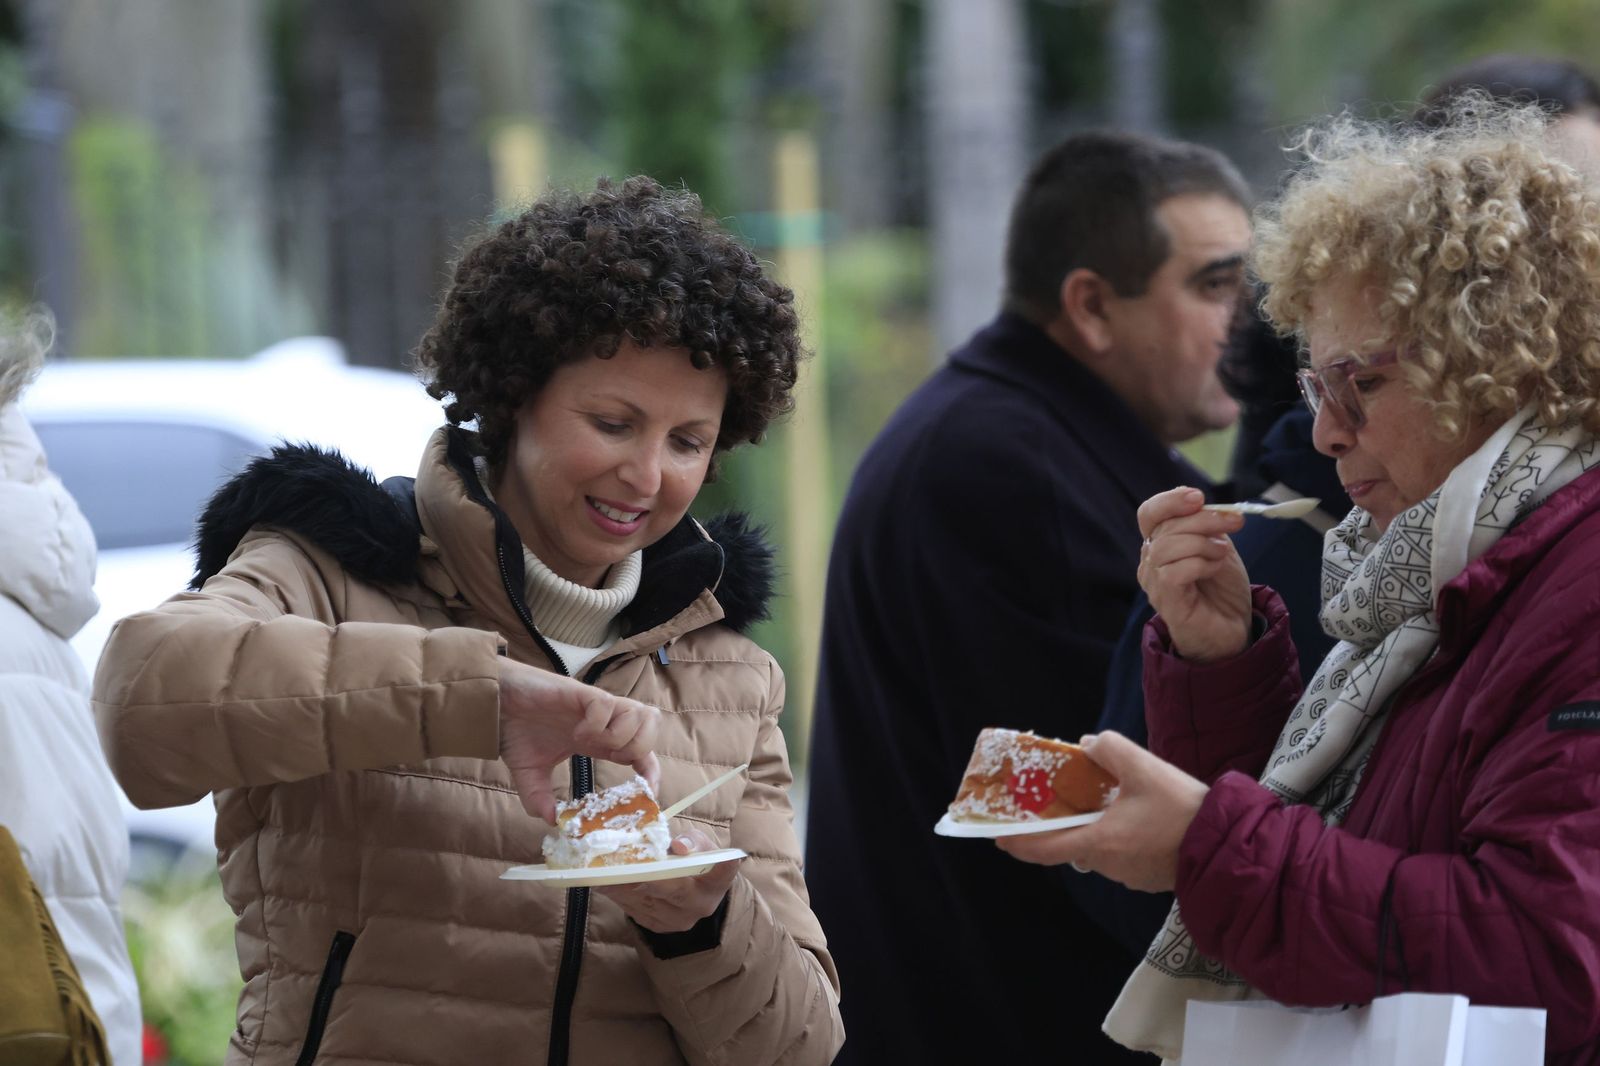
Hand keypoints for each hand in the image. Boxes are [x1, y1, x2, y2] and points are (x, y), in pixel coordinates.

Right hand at [498, 658, 660, 820]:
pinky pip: (607, 705)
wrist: (493, 704)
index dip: (651, 770)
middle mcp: (603, 721)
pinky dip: (597, 724)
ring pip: (638, 713)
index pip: (642, 751)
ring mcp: (594, 706)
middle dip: (640, 749)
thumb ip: (539, 798)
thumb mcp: (530, 774)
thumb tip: (551, 821)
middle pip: (651, 726)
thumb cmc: (516, 731)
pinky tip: (576, 733)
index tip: (649, 792)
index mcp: (599, 740)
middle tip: (611, 759)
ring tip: (591, 744)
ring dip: (621, 736)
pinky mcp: (580, 693)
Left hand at [596, 827, 741, 932]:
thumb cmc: (696, 861)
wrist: (693, 898)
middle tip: (613, 849)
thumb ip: (691, 841)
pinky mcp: (653, 926)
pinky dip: (613, 886)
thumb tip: (674, 844)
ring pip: (641, 896)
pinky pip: (628, 905)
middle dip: (638, 865)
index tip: (679, 845)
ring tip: (597, 857)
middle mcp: (698, 905)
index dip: (702, 856)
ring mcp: (674, 920)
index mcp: (716, 882)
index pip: (722, 870)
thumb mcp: (700, 845)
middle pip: (667, 885)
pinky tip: (600, 872)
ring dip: (617, 875)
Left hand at [996, 732, 1208, 892]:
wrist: (1228, 844)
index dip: (1018, 843)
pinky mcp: (1148, 877)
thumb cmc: (1183, 809)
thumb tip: (1086, 743)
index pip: (1044, 849)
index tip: (999, 837)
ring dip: (1095, 828)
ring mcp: (1129, 875)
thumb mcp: (1144, 767)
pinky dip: (1118, 837)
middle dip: (1063, 824)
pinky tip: (1133, 815)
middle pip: (1072, 844)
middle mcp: (1108, 864)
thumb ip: (1109, 748)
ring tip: (1103, 799)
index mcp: (1099, 842)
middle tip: (1058, 800)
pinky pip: (1122, 855)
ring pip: (1099, 848)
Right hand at [1137, 486, 1252, 662]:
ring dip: (1203, 544)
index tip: (1199, 498)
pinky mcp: (1165, 600)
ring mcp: (1154, 582)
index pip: (1150, 513)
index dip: (1170, 500)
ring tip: (1221, 554)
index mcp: (1161, 543)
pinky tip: (1213, 570)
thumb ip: (1205, 525)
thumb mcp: (1217, 546)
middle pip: (1165, 526)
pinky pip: (1174, 571)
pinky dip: (1200, 564)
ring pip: (1167, 546)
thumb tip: (1199, 500)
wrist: (1233, 629)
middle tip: (1234, 523)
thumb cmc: (1222, 590)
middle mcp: (1151, 561)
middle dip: (1203, 519)